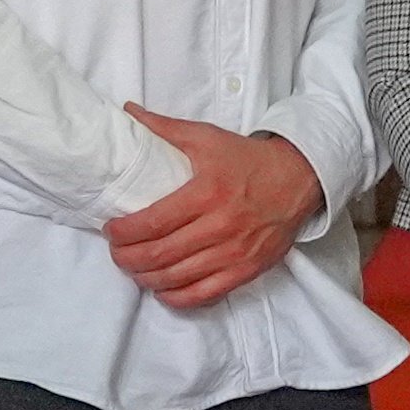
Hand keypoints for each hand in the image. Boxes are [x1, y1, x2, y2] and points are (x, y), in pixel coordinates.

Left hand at [103, 108, 321, 309]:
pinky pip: (204, 295)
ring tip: (134, 269)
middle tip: (116, 252)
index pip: (153, 222)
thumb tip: (128, 111)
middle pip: (159, 255)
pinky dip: (177, 297)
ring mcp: (235, 253)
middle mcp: (221, 226)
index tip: (110, 230)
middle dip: (127, 258)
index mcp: (207, 192)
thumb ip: (164, 128)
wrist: (299, 178)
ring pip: (177, 279)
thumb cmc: (248, 159)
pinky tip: (163, 289)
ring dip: (146, 279)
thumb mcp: (207, 137)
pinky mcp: (247, 270)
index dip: (123, 232)